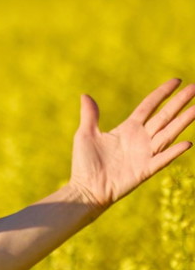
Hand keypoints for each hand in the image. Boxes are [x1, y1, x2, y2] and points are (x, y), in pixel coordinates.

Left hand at [69, 78, 194, 208]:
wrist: (85, 189)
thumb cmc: (85, 163)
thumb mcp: (86, 135)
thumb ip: (90, 116)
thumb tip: (85, 96)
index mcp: (128, 128)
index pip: (150, 106)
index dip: (162, 93)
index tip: (177, 81)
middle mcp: (140, 138)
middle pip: (165, 116)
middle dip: (180, 102)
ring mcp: (145, 154)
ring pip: (169, 133)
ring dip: (184, 121)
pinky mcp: (145, 170)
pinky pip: (162, 159)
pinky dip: (174, 152)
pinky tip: (187, 143)